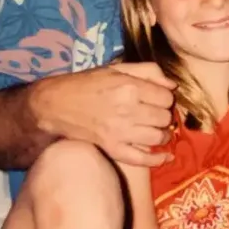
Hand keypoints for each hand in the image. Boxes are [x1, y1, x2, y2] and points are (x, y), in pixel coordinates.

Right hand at [29, 62, 175, 166]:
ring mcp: (119, 132)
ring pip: (157, 137)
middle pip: (164, 117)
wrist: (56, 105)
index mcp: (130, 88)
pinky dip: (157, 160)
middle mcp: (127, 110)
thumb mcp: (118, 68)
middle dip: (164, 115)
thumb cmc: (88, 84)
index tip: (157, 98)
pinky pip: (141, 159)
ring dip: (162, 134)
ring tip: (157, 129)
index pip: (166, 97)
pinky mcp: (111, 149)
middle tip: (154, 113)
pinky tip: (166, 157)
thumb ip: (149, 71)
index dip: (165, 97)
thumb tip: (172, 85)